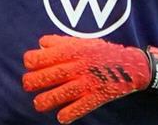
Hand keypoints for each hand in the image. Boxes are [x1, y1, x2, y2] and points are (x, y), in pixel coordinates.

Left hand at [22, 35, 150, 123]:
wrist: (130, 65)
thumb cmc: (101, 52)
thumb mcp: (81, 41)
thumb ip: (59, 42)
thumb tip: (40, 45)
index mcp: (73, 50)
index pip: (45, 55)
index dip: (33, 60)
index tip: (29, 64)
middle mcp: (79, 66)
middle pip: (50, 75)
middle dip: (33, 81)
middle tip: (27, 85)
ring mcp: (88, 82)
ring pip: (62, 93)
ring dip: (46, 100)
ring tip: (38, 104)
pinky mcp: (98, 96)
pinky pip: (81, 107)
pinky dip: (70, 113)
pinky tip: (60, 117)